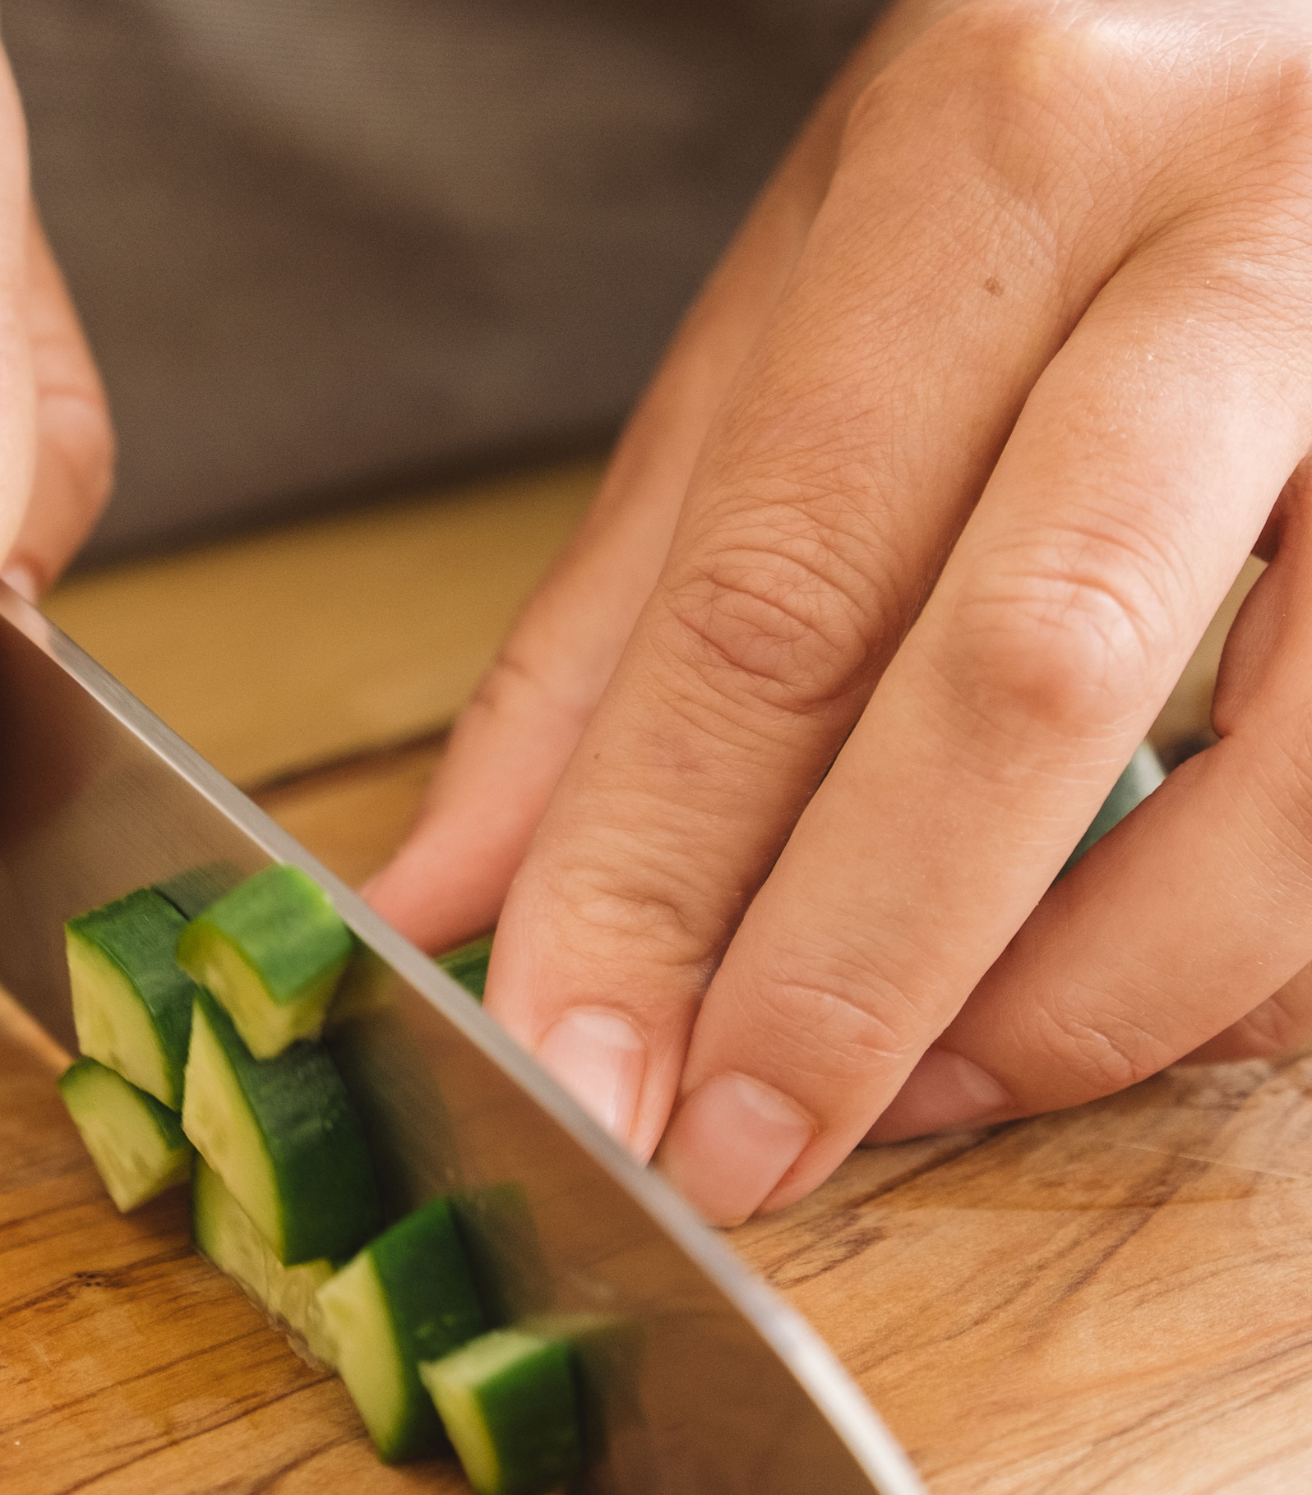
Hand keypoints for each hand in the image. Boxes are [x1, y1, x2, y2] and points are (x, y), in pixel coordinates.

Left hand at [367, 0, 1311, 1221]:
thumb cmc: (1055, 182)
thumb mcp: (807, 322)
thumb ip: (630, 610)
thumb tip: (453, 887)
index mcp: (996, 158)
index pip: (776, 582)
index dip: (654, 864)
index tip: (569, 1057)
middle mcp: (1236, 229)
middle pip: (1019, 678)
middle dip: (844, 973)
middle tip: (723, 1148)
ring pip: (1278, 787)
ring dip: (1063, 1008)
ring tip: (904, 1095)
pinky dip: (1234, 972)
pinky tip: (1103, 1003)